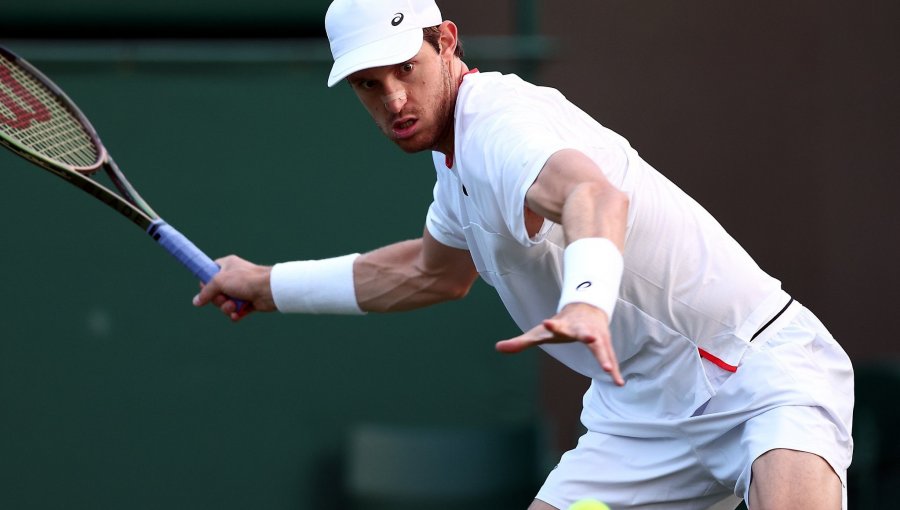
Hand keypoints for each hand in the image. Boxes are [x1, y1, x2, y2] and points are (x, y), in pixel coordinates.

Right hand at [192, 255, 275, 321]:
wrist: (269, 290)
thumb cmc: (246, 280)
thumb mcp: (219, 281)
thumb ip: (206, 292)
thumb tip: (196, 302)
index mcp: (227, 265)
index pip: (209, 273)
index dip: (206, 283)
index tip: (207, 289)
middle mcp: (233, 277)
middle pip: (215, 293)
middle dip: (218, 300)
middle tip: (224, 298)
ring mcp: (241, 290)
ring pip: (225, 304)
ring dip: (227, 308)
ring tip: (234, 306)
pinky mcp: (248, 302)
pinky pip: (236, 311)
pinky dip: (235, 314)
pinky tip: (237, 315)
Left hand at [495, 303, 623, 385]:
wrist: (585, 308)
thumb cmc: (560, 324)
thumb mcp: (540, 333)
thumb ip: (521, 342)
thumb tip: (497, 348)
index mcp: (564, 326)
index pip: (556, 325)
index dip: (552, 324)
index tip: (547, 322)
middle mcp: (582, 329)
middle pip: (584, 333)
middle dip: (587, 336)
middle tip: (590, 340)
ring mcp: (596, 336)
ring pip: (602, 347)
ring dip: (605, 357)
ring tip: (608, 370)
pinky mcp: (605, 345)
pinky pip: (610, 359)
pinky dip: (615, 370)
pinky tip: (619, 383)